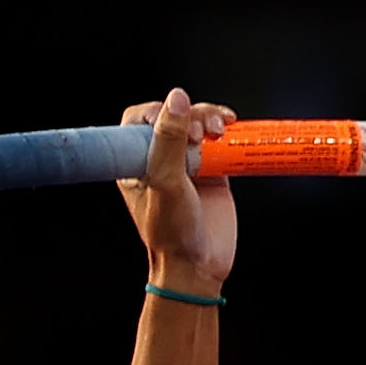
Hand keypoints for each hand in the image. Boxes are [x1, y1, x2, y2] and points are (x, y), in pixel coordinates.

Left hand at [119, 88, 238, 292]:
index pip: (137, 121)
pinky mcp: (212, 170)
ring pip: (197, 124)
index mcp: (134, 163)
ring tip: (218, 131)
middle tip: (199, 133)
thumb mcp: (166, 181)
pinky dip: (225, 130)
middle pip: (173, 116)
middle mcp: (159, 160)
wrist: (199, 265)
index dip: (156, 111)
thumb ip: (169, 139)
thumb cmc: (172, 232)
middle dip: (189, 115)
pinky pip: (218, 140)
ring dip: (209, 118)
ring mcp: (186, 164)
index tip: (174, 116)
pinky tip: (231, 127)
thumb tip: (176, 99)